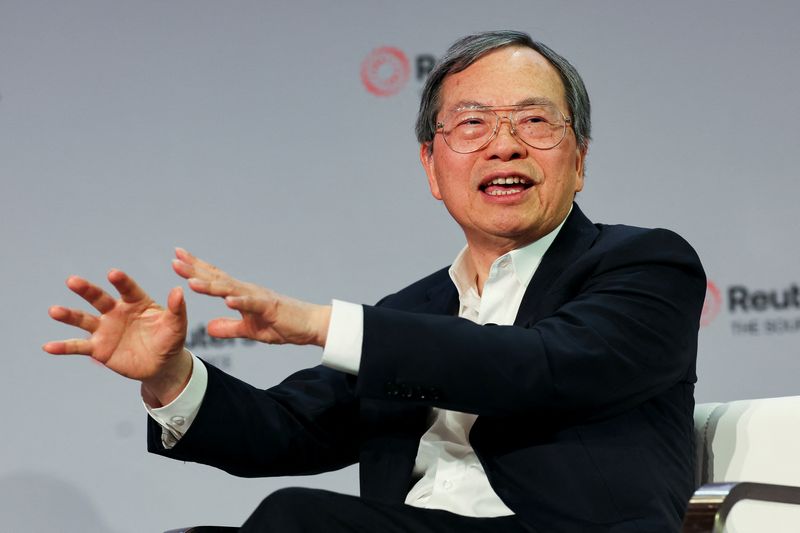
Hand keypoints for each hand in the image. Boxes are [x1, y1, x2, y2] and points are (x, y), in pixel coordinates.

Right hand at [43, 270, 190, 405]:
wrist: (161, 365)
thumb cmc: (170, 340)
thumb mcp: (177, 326)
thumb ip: (177, 309)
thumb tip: (179, 290)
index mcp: (136, 302)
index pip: (127, 289)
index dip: (121, 282)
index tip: (113, 274)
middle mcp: (116, 311)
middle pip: (99, 298)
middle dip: (86, 290)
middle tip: (72, 281)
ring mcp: (105, 329)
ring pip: (84, 319)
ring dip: (68, 315)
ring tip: (54, 311)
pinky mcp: (98, 348)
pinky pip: (78, 346)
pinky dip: (63, 347)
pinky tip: (48, 347)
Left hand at [172, 248, 330, 346]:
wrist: (311, 325)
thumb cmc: (284, 325)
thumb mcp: (251, 331)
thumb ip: (230, 328)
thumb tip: (208, 328)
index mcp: (242, 294)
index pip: (215, 279)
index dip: (196, 269)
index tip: (177, 259)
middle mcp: (248, 290)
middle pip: (218, 278)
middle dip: (196, 269)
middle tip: (175, 258)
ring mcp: (259, 297)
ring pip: (231, 289)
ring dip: (211, 285)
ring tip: (191, 281)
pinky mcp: (270, 307)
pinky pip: (253, 304)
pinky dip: (240, 301)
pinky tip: (227, 301)